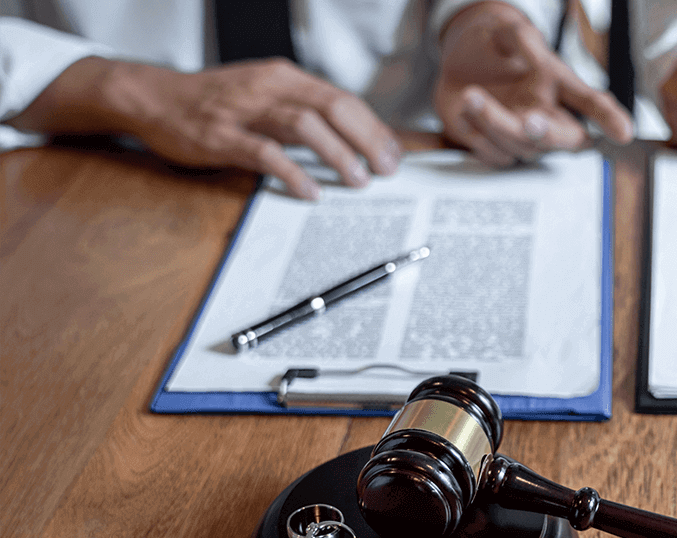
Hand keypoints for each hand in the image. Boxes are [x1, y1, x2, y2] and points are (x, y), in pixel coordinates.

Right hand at [7, 56, 402, 199]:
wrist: (154, 97)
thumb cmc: (217, 101)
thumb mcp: (265, 94)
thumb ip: (303, 111)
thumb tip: (352, 139)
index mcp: (285, 77)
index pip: (342, 99)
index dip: (373, 128)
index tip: (392, 154)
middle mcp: (269, 87)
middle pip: (332, 107)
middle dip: (366, 140)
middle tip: (385, 170)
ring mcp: (244, 111)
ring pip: (304, 126)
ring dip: (337, 154)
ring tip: (357, 181)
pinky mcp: (222, 136)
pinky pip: (264, 153)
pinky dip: (292, 173)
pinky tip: (310, 191)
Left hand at [434, 1, 632, 165]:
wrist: (461, 61)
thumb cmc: (496, 48)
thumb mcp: (509, 34)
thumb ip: (521, 39)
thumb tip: (532, 47)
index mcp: (560, 87)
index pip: (592, 104)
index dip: (609, 119)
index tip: (623, 134)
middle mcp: (548, 117)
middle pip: (562, 139)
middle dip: (547, 134)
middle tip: (531, 122)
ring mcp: (522, 136)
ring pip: (521, 147)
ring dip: (494, 124)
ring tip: (471, 95)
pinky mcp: (496, 147)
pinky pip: (492, 154)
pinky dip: (477, 133)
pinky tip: (465, 108)